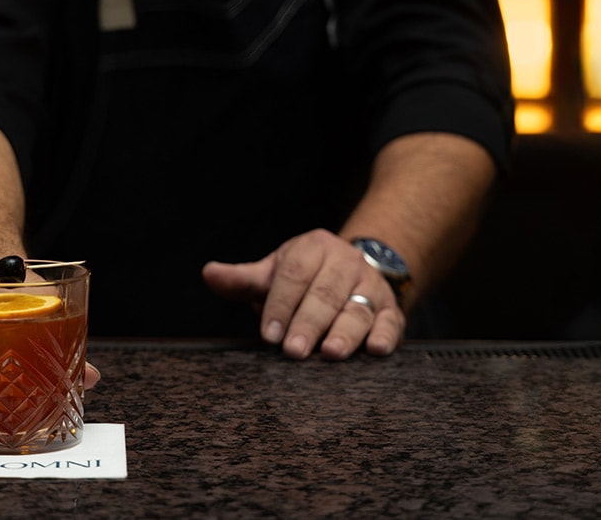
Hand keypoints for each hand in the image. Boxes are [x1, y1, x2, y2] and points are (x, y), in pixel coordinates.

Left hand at [202, 229, 405, 359]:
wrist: (350, 271)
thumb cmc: (303, 277)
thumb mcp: (273, 272)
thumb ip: (242, 279)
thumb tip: (209, 273)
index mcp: (313, 248)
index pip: (295, 274)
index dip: (280, 304)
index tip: (268, 333)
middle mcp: (345, 263)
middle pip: (326, 294)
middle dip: (308, 323)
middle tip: (293, 351)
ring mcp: (370, 285)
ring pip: (357, 309)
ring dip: (345, 332)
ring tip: (331, 353)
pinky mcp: (391, 308)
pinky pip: (391, 320)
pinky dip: (385, 335)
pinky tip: (376, 349)